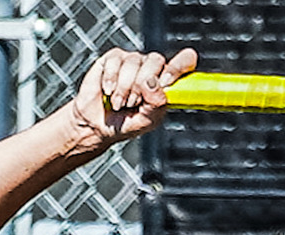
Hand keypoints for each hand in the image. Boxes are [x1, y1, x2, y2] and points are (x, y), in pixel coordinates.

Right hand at [69, 47, 197, 148]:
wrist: (99, 126)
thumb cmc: (126, 123)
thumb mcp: (148, 120)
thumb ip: (157, 104)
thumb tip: (153, 84)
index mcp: (166, 81)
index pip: (185, 60)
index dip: (178, 66)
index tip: (166, 82)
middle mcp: (151, 67)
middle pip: (156, 60)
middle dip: (141, 85)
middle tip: (133, 103)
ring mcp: (133, 61)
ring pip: (134, 62)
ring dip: (124, 88)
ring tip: (119, 102)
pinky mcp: (113, 58)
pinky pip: (116, 61)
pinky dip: (110, 79)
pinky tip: (108, 91)